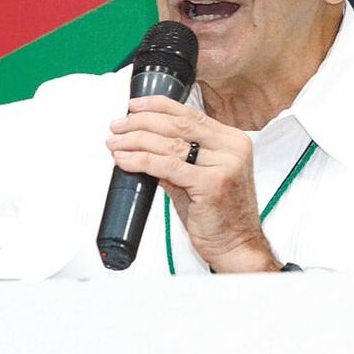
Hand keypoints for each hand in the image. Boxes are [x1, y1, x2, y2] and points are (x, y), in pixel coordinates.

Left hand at [106, 96, 280, 272]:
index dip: (158, 106)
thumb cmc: (220, 216)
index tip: (134, 106)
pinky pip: (167, 166)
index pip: (189, 114)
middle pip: (177, 125)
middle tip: (118, 126)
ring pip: (169, 144)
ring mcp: (225, 165)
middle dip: (141, 122)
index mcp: (232, 141)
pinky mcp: (212, 183)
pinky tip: (125, 160)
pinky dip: (141, 160)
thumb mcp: (199, 179)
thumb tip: (144, 144)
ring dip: (136, 140)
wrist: (238, 247)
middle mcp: (232, 148)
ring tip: (115, 143)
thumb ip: (176, 159)